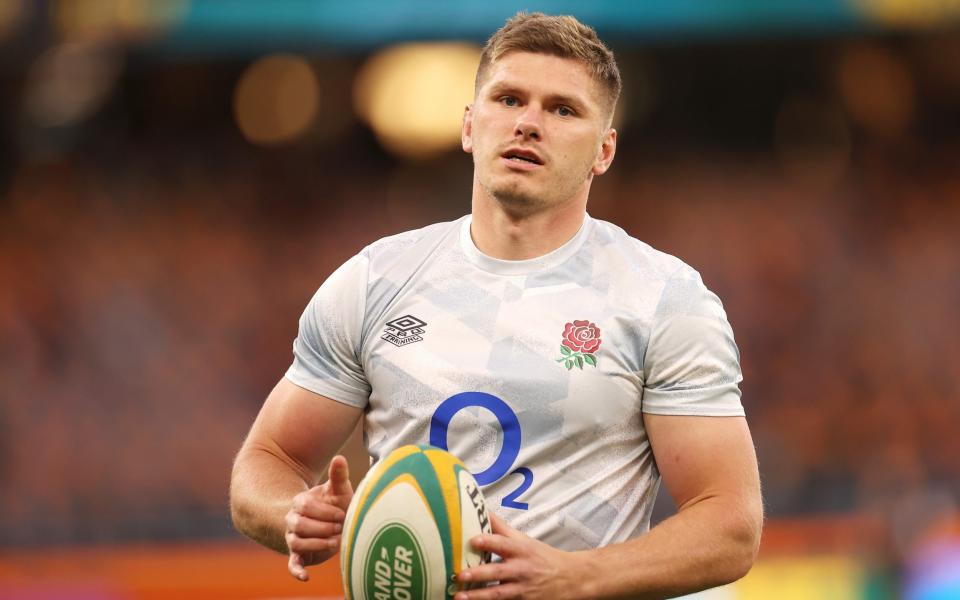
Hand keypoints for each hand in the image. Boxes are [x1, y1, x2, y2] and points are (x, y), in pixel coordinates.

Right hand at [285, 455, 352, 580]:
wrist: (326, 522)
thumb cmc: (334, 503)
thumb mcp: (337, 490)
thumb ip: (338, 475)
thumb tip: (340, 457)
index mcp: (301, 502)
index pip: (305, 505)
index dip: (324, 510)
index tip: (342, 513)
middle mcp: (293, 520)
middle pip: (299, 525)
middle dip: (321, 527)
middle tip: (340, 528)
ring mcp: (294, 538)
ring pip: (296, 543)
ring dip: (316, 544)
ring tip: (335, 543)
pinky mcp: (299, 555)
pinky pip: (293, 564)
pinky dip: (297, 571)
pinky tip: (305, 577)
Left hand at [454, 513, 583, 599]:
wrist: (570, 579)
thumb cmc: (542, 557)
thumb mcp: (525, 540)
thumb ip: (501, 528)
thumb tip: (482, 510)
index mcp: (521, 550)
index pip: (504, 543)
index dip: (489, 541)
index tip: (473, 540)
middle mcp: (521, 569)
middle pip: (499, 572)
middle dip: (479, 574)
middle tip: (460, 574)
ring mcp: (522, 589)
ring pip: (499, 593)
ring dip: (479, 596)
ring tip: (460, 597)